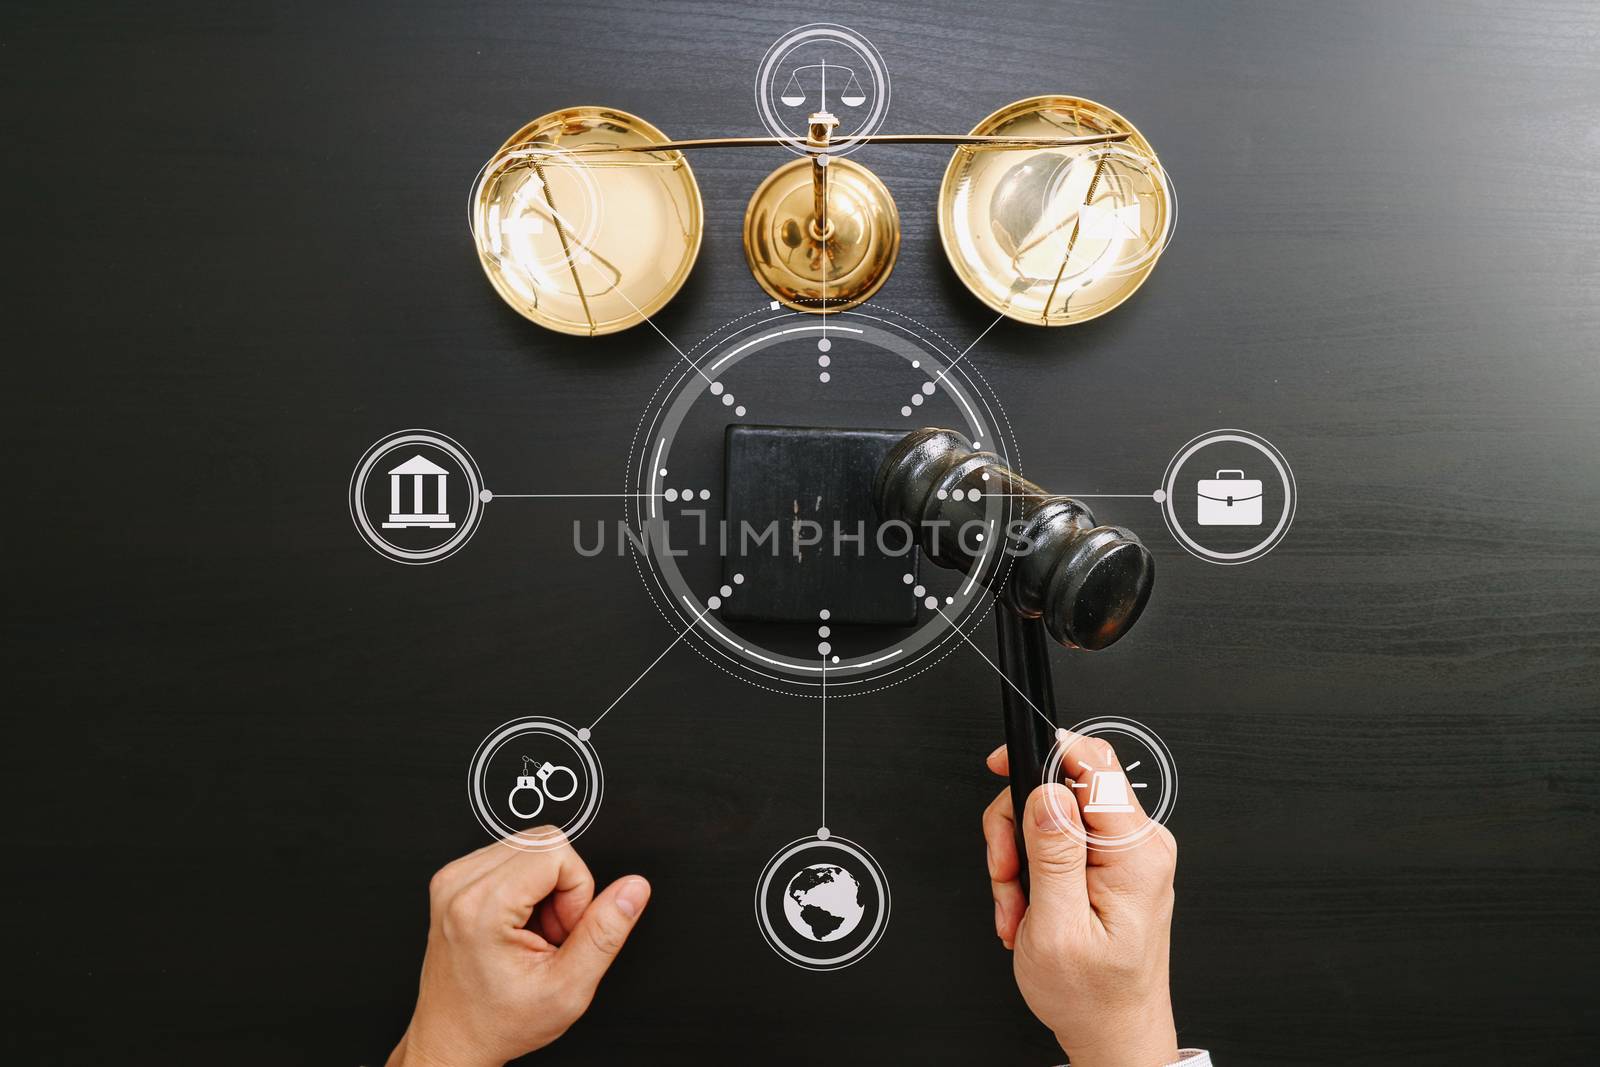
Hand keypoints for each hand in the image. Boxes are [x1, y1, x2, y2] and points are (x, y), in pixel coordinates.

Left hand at [388, 830, 650, 1066]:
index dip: (577, 891)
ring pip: (530, 845)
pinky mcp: (454, 880)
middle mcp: (460, 885)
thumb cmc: (498, 1022)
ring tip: (532, 934)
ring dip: (545, 887)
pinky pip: (510, 855)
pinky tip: (518, 925)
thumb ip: (606, 932)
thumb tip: (634, 889)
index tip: (562, 932)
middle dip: (562, 887)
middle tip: (549, 935)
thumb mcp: (568, 988)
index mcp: (481, 907)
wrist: (454, 1038)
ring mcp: (453, 880)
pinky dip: (526, 886)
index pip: (556, 851)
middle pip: (544, 842)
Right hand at [982, 738, 1179, 1066]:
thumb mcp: (1057, 927)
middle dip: (1018, 830)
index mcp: (1134, 853)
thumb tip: (1047, 793)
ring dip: (1020, 859)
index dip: (1043, 753)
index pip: (1094, 763)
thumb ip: (1052, 853)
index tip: (1003, 766)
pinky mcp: (1112, 865)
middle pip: (1062, 788)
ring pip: (1052, 815)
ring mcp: (1126, 855)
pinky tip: (1031, 907)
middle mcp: (1139, 845)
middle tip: (1006, 875)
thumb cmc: (1092, 995)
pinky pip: (1060, 841)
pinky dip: (1033, 872)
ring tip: (1019, 906)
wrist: (1113, 1032)